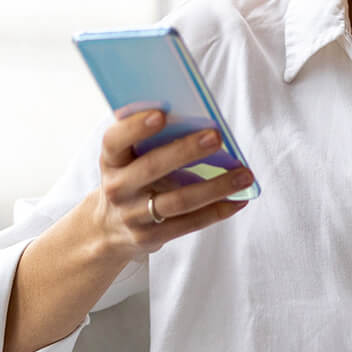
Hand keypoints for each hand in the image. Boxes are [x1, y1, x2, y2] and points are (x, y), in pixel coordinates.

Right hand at [87, 108, 252, 257]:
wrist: (107, 229)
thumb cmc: (128, 179)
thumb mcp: (124, 159)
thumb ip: (146, 140)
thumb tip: (192, 116)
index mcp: (110, 160)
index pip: (115, 140)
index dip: (135, 127)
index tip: (161, 114)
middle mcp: (117, 188)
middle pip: (152, 167)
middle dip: (186, 151)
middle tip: (216, 136)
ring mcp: (133, 216)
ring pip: (178, 201)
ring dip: (215, 187)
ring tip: (244, 174)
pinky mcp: (150, 238)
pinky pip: (189, 223)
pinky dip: (217, 211)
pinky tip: (238, 200)